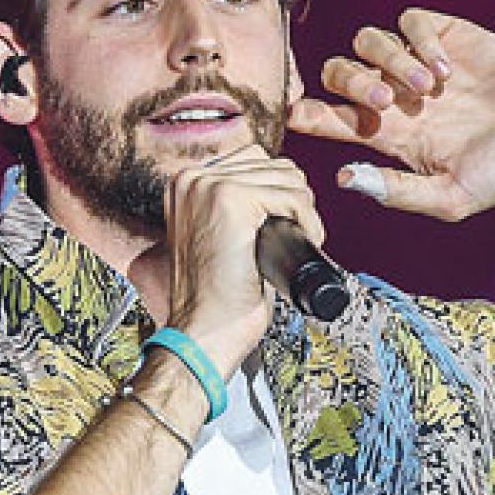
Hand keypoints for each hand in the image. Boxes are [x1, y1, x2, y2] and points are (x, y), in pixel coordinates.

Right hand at [164, 145, 323, 377]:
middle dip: (294, 199)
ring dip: (304, 209)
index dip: (279, 192)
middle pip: (273, 165)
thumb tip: (278, 194)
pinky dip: (309, 219)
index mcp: (185, 184)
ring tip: (298, 239)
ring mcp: (209, 186)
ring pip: (287, 177)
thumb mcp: (216, 240)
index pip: (253, 161)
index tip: (285, 224)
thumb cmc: (214, 299)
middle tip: (295, 235)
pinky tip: (305, 240)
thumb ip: (234, 212)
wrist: (202, 332)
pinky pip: (293, 196)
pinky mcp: (231, 200)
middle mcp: (192, 178)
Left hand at [287, 7, 494, 220]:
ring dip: (386, 61)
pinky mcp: (452, 38)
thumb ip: (397, 192)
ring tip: (426, 89)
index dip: (304, 111)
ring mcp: (421, 65)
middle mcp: (396, 98)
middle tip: (386, 106)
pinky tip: (444, 69)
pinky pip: (412, 21)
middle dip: (350, 84)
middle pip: (339, 72)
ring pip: (368, 41)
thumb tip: (343, 178)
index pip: (327, 117)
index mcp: (387, 136)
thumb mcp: (450, 198)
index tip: (292, 112)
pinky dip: (419, 40)